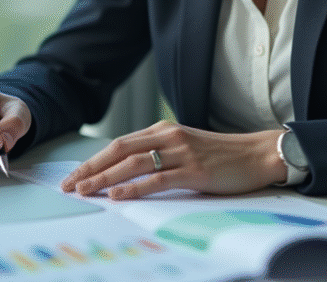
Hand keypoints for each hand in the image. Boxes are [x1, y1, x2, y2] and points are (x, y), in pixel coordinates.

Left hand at [60, 120, 285, 199]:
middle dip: (91, 168)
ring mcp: (181, 152)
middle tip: (68, 185)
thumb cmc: (222, 155)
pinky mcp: (194, 170)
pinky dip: (134, 187)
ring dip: (105, 178)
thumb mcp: (185, 147)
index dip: (94, 160)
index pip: (119, 144)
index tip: (73, 176)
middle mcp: (169, 136)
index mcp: (163, 130)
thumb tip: (127, 172)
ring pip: (133, 163)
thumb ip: (159, 154)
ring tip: (85, 190)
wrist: (257, 154)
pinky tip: (118, 195)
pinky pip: (158, 178)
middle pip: (119, 150)